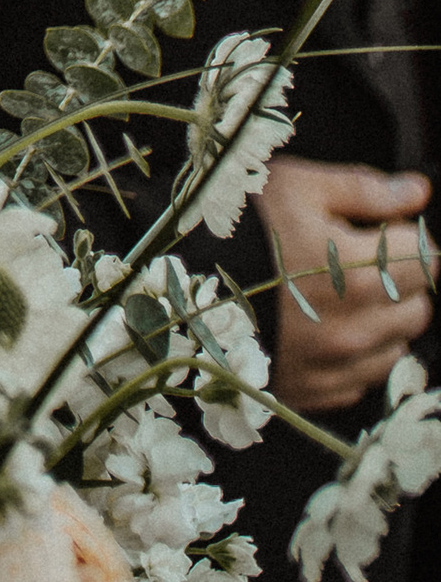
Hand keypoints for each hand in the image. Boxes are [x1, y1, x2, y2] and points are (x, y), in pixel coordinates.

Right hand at [258, 156, 433, 415]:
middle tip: (352, 262)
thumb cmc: (232, 226)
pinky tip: (316, 330)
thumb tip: (417, 192)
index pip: (428, 259)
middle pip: (418, 307)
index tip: (370, 231)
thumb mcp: (294, 186)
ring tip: (331, 298)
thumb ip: (363, 190)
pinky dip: (350, 357)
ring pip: (395, 347)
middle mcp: (355, 329)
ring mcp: (333, 368)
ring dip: (378, 322)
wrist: (168, 287)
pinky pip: (360, 380)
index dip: (402, 239)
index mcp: (360, 273)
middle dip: (397, 281)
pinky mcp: (312, 394)